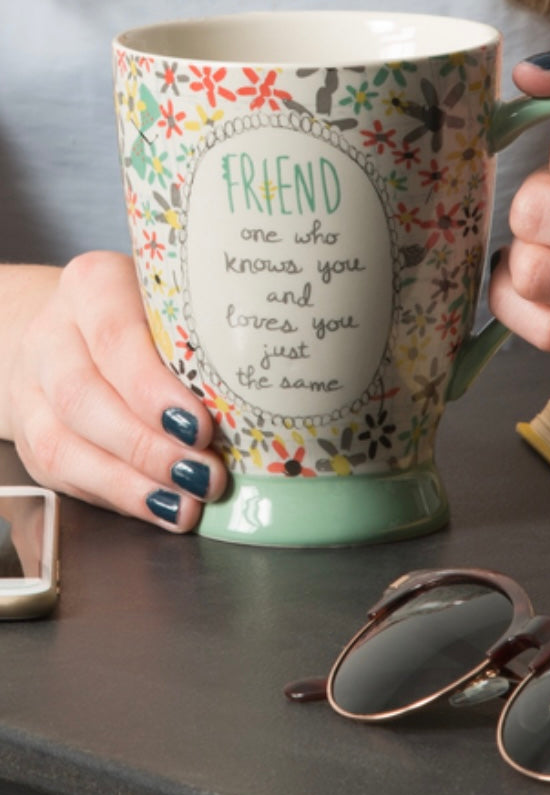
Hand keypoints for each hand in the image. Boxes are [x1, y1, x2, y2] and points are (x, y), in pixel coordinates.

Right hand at [3, 252, 226, 530]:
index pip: (115, 337)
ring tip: (187, 503)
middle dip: (149, 446)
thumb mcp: (172, 308)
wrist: (66, 334)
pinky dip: (118, 497)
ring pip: (66, 442)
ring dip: (133, 482)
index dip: (154, 389)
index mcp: (92, 287)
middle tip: (206, 475)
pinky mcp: (32, 435)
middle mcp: (53, 335)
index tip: (202, 427)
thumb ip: (207, 340)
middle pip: (84, 397)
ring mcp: (34, 388)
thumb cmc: (142, 322)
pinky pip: (64, 473)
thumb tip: (272, 396)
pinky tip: (161, 508)